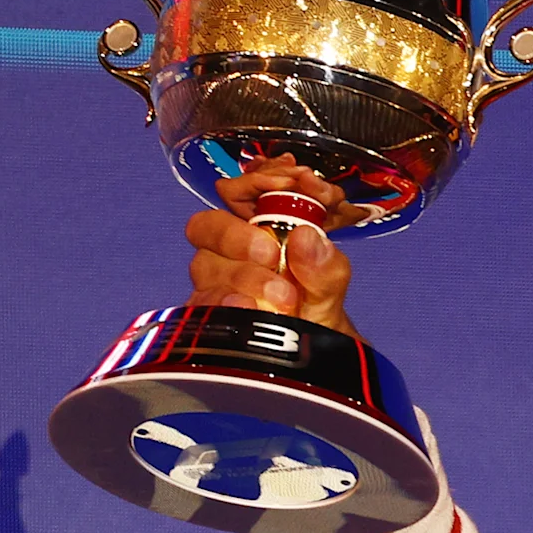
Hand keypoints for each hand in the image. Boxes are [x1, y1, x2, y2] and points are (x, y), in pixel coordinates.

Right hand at [182, 157, 355, 332]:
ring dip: (242, 276)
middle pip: (207, 226)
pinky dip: (225, 304)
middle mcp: (227, 252)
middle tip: (272, 253)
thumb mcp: (330, 280)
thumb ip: (326, 262)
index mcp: (255, 228)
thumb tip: (307, 237)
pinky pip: (201, 304)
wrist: (314, 350)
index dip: (257, 183)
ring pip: (205, 266)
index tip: (291, 186)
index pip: (236, 191)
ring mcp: (213, 283)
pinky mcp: (205, 316)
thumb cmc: (315, 305)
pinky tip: (250, 309)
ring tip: (282, 295)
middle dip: (237, 234)